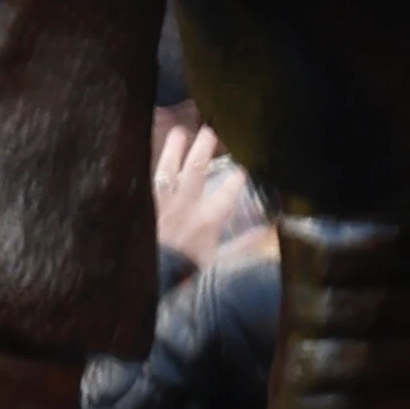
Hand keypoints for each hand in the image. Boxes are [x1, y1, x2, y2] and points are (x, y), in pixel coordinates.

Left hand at [148, 117, 273, 276]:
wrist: (148, 280)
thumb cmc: (186, 271)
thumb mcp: (219, 262)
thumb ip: (243, 245)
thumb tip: (267, 232)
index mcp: (209, 218)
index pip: (230, 187)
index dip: (240, 171)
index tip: (245, 161)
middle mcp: (186, 205)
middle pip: (197, 168)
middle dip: (205, 146)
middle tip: (211, 128)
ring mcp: (162, 204)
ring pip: (168, 169)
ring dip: (173, 149)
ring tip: (178, 132)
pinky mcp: (143, 206)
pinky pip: (147, 182)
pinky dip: (150, 169)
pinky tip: (148, 155)